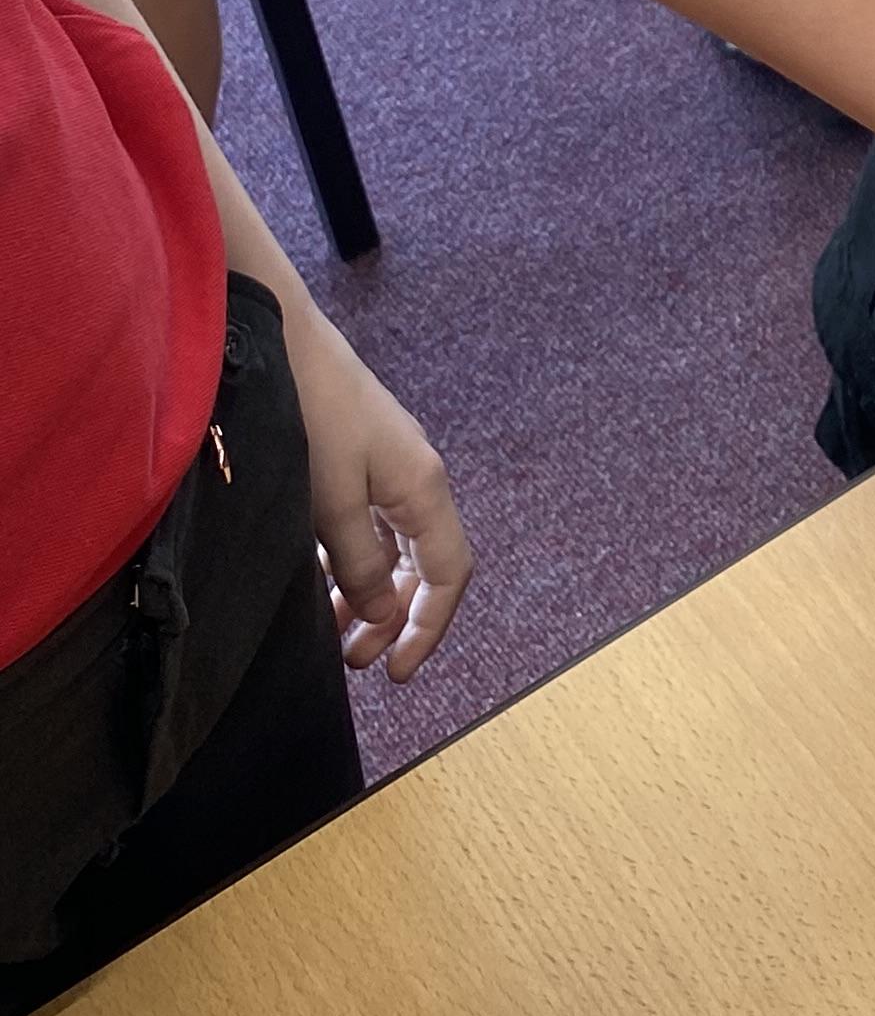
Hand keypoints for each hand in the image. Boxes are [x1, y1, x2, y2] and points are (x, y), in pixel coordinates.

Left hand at [278, 306, 472, 677]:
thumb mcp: (331, 502)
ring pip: (393, 548)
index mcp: (423, 489)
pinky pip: (368, 526)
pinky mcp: (360, 457)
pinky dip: (349, 561)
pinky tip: (316, 578)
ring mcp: (389, 467)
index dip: (429, 628)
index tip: (397, 674)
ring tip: (332, 632)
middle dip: (396, 619)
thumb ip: (359, 564)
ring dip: (369, 594)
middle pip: (424, 565)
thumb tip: (384, 614)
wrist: (283, 341)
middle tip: (353, 662)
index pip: (449, 574)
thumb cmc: (313, 415)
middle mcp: (416, 480)